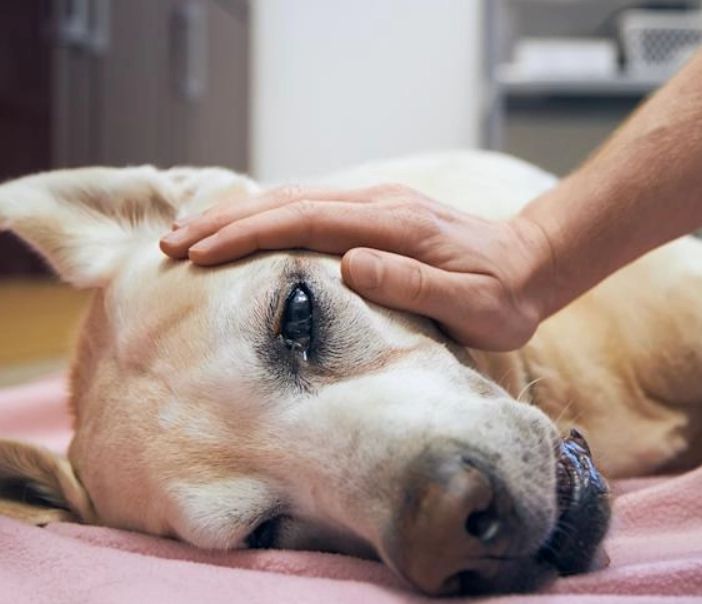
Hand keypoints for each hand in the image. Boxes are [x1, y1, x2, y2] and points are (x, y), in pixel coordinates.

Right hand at [159, 184, 556, 350]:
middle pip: (288, 201)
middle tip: (168, 243)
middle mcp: (380, 204)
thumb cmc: (504, 297)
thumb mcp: (472, 306)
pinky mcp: (376, 213)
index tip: (200, 253)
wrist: (533, 264)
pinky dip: (266, 215)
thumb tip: (349, 263)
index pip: (306, 222)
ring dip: (238, 216)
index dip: (249, 235)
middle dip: (224, 221)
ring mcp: (377, 204)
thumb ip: (414, 283)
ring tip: (187, 236)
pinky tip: (240, 228)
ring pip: (294, 199)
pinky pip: (309, 206)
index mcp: (396, 225)